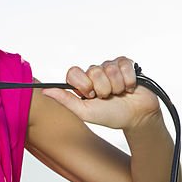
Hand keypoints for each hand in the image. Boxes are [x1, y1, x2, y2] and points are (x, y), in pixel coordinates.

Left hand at [40, 57, 159, 130]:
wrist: (136, 117)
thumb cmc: (111, 116)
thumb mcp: (84, 111)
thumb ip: (65, 100)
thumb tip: (44, 91)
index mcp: (82, 83)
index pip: (73, 72)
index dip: (83, 84)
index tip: (90, 95)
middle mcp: (95, 73)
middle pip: (93, 70)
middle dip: (103, 88)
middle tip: (107, 97)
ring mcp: (110, 67)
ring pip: (109, 68)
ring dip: (117, 86)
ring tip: (119, 94)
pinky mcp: (126, 64)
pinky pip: (124, 64)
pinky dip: (128, 80)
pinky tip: (129, 88)